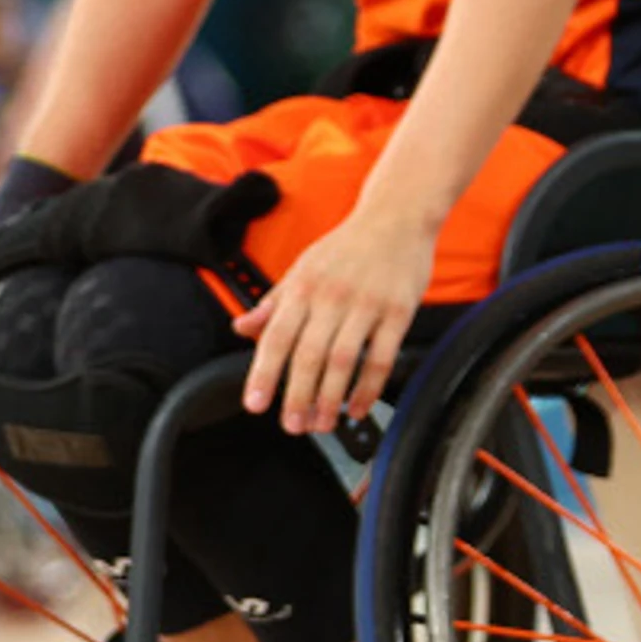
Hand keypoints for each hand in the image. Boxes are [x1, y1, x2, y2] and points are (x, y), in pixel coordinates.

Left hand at [234, 204, 432, 434]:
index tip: (255, 404)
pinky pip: (382, 356)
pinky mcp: (399, 310)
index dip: (263, 373)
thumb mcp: (303, 268)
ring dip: (331, 398)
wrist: (398, 216)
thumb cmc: (348, 246)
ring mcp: (367, 303)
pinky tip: (358, 406)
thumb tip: (242, 328)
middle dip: (298, 396)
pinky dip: (369, 387)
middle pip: (309, 354)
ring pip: (344, 360)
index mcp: (303, 286)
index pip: (277, 336)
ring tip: (322, 423)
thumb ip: (274, 303)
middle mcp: (332, 295)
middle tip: (292, 425)